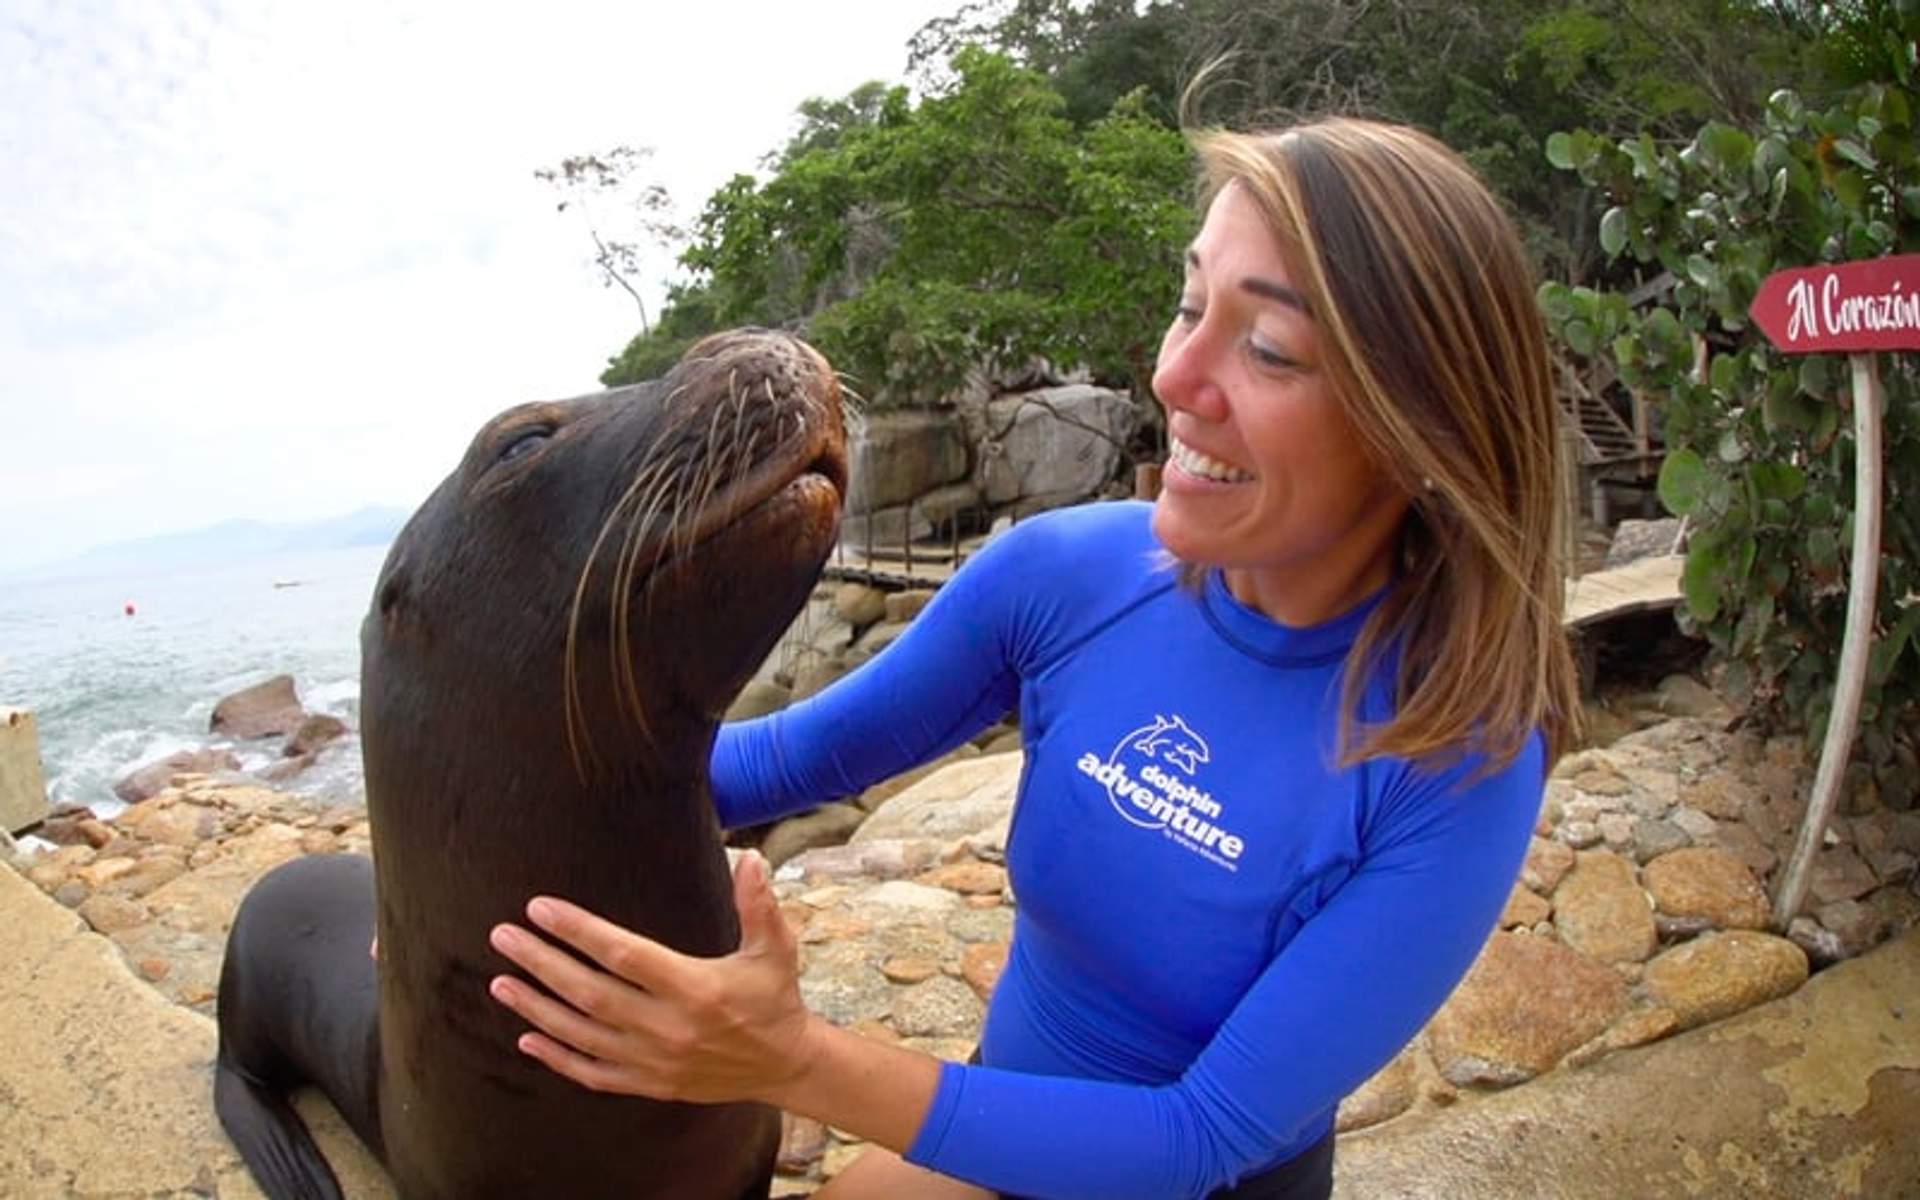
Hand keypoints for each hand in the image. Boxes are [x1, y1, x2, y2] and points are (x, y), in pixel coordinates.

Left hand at [486, 851, 817, 1103]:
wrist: (784, 1066)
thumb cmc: (775, 997)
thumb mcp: (776, 948)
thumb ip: (759, 904)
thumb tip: (750, 857)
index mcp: (694, 988)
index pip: (623, 955)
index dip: (578, 931)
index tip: (541, 908)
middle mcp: (667, 1027)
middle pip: (589, 993)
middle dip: (541, 963)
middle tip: (503, 937)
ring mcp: (653, 1061)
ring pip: (581, 1033)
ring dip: (536, 1008)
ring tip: (500, 981)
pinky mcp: (648, 1083)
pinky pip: (592, 1073)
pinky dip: (556, 1057)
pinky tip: (526, 1037)